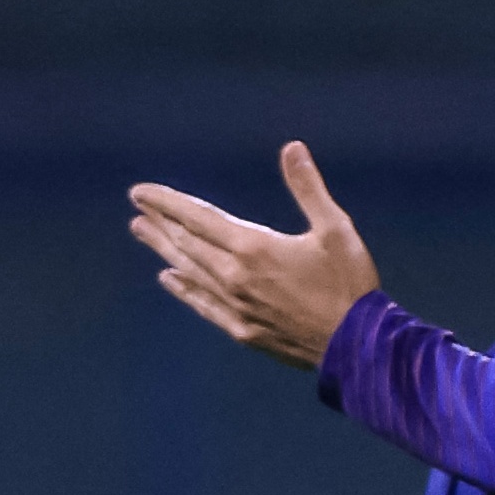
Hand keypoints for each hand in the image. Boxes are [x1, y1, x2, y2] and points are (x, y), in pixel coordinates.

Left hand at [127, 143, 380, 369]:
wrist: (357, 346)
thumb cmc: (350, 284)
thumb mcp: (336, 229)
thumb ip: (309, 189)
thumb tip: (292, 148)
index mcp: (253, 247)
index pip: (198, 217)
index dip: (167, 202)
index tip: (140, 192)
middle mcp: (234, 275)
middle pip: (186, 244)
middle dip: (160, 223)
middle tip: (138, 208)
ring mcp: (235, 305)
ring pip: (189, 271)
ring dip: (163, 250)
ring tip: (141, 232)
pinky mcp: (242, 329)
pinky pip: (202, 304)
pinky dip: (183, 289)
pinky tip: (168, 279)